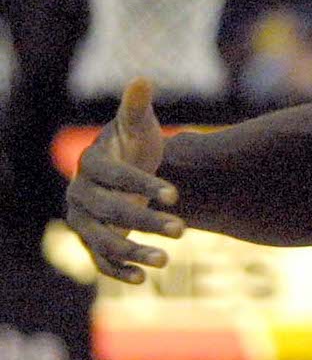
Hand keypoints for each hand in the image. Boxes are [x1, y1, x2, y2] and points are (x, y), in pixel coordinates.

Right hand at [65, 78, 183, 282]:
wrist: (128, 171)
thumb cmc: (136, 145)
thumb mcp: (138, 126)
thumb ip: (137, 108)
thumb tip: (142, 79)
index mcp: (90, 164)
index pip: (115, 176)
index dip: (143, 185)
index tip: (176, 194)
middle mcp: (79, 195)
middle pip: (109, 211)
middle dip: (145, 221)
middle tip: (183, 229)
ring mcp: (82, 221)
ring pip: (103, 241)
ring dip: (134, 251)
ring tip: (167, 260)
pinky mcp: (91, 242)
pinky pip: (100, 262)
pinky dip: (119, 271)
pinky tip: (145, 279)